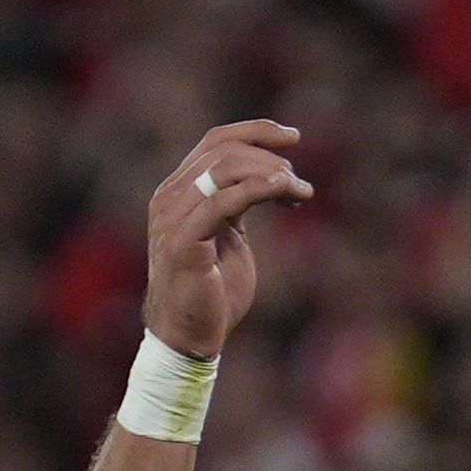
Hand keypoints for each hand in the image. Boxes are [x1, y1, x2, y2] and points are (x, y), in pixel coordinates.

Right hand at [143, 120, 316, 360]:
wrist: (190, 339)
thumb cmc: (213, 292)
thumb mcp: (228, 236)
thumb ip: (237, 204)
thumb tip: (269, 177)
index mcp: (178, 192)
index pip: (215, 141)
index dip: (256, 131)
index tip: (293, 138)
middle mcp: (169, 198)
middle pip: (223, 150)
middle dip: (270, 157)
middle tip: (300, 183)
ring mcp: (172, 218)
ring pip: (224, 169)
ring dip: (271, 173)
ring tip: (299, 193)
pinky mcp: (182, 242)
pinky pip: (222, 202)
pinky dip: (257, 189)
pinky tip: (283, 191)